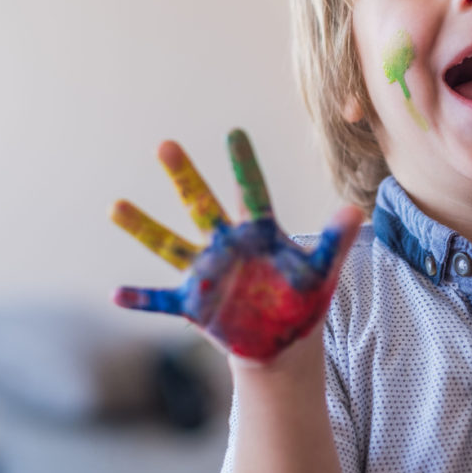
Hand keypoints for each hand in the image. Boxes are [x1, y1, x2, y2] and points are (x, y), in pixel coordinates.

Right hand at [110, 129, 362, 360]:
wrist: (283, 340)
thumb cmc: (302, 299)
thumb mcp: (322, 272)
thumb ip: (334, 242)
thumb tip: (355, 209)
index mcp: (260, 233)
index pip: (252, 192)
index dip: (244, 165)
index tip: (235, 132)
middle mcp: (227, 245)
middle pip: (202, 205)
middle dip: (185, 177)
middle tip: (166, 145)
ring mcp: (207, 272)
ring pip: (171, 245)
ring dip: (144, 228)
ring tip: (116, 206)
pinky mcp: (194, 303)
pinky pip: (162, 300)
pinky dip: (141, 299)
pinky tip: (116, 294)